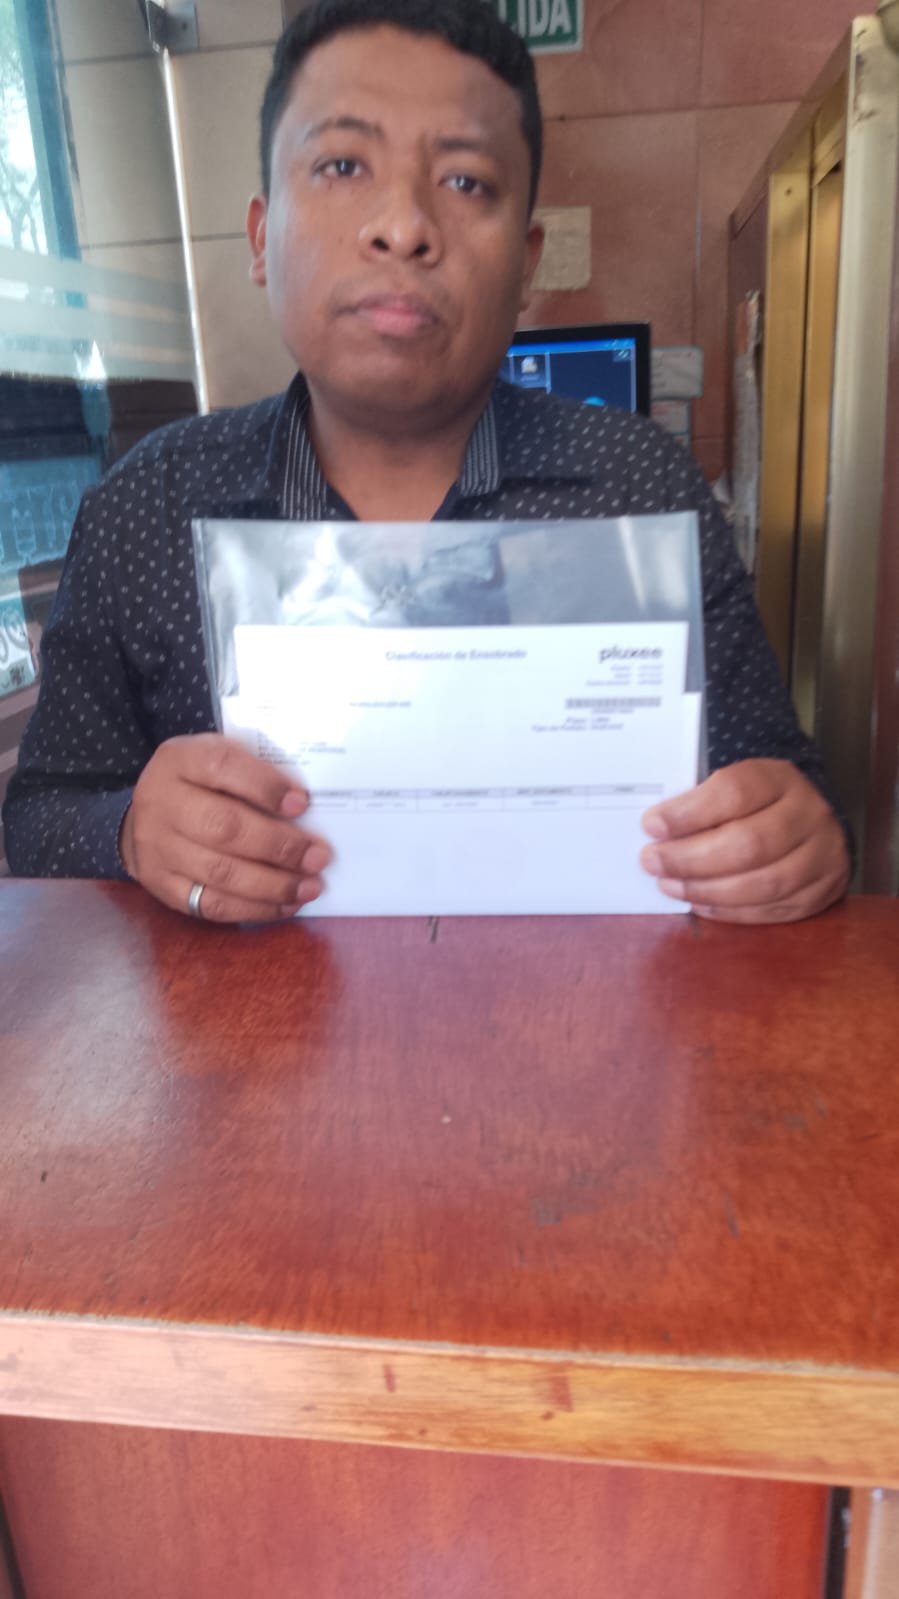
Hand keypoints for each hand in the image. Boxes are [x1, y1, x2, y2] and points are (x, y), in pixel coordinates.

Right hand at [119, 734, 331, 921]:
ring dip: (274, 885)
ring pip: (220, 873)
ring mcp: (158, 849)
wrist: (147, 815)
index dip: (264, 786)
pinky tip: (286, 904)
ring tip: (311, 886)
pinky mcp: (162, 886)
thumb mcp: (219, 755)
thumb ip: (254, 769)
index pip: (222, 766)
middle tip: (317, 856)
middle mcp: (162, 803)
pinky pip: (212, 904)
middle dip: (279, 846)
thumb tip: (301, 805)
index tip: (302, 803)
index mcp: (180, 760)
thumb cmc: (200, 782)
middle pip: (223, 827)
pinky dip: (255, 908)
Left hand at [639, 759, 850, 923]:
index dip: (689, 813)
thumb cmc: (759, 800)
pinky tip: (699, 903)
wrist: (815, 816)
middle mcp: (809, 815)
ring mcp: (822, 856)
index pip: (734, 793)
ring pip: (762, 884)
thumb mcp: (735, 782)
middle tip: (652, 863)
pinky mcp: (822, 892)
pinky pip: (772, 909)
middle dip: (691, 860)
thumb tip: (656, 831)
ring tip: (670, 886)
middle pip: (749, 844)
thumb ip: (701, 802)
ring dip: (707, 891)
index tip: (651, 825)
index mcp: (780, 778)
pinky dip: (729, 911)